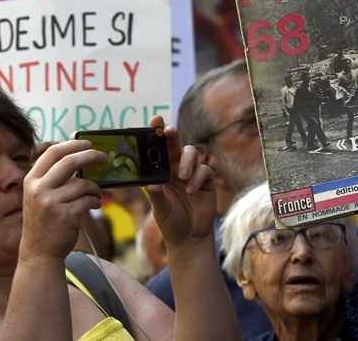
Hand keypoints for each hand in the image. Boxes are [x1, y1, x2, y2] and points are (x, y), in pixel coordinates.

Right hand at [20, 140, 105, 261]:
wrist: (39, 252)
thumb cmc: (45, 221)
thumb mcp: (39, 196)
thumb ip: (53, 177)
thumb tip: (79, 156)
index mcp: (31, 180)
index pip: (53, 152)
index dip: (72, 144)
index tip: (87, 143)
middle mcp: (39, 189)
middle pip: (69, 161)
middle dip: (90, 156)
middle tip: (104, 157)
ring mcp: (51, 202)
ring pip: (83, 184)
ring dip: (96, 187)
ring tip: (96, 194)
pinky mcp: (65, 216)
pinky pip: (88, 200)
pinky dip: (96, 201)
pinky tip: (95, 204)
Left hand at [145, 116, 215, 250]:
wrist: (190, 237)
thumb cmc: (171, 223)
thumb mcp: (160, 211)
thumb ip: (157, 197)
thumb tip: (151, 184)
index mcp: (161, 172)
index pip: (157, 149)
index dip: (156, 134)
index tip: (154, 120)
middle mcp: (175, 168)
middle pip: (175, 145)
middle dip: (172, 135)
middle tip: (169, 131)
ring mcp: (192, 173)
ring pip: (191, 153)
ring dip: (187, 162)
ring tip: (182, 177)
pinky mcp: (206, 180)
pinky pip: (204, 169)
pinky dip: (198, 178)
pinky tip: (192, 190)